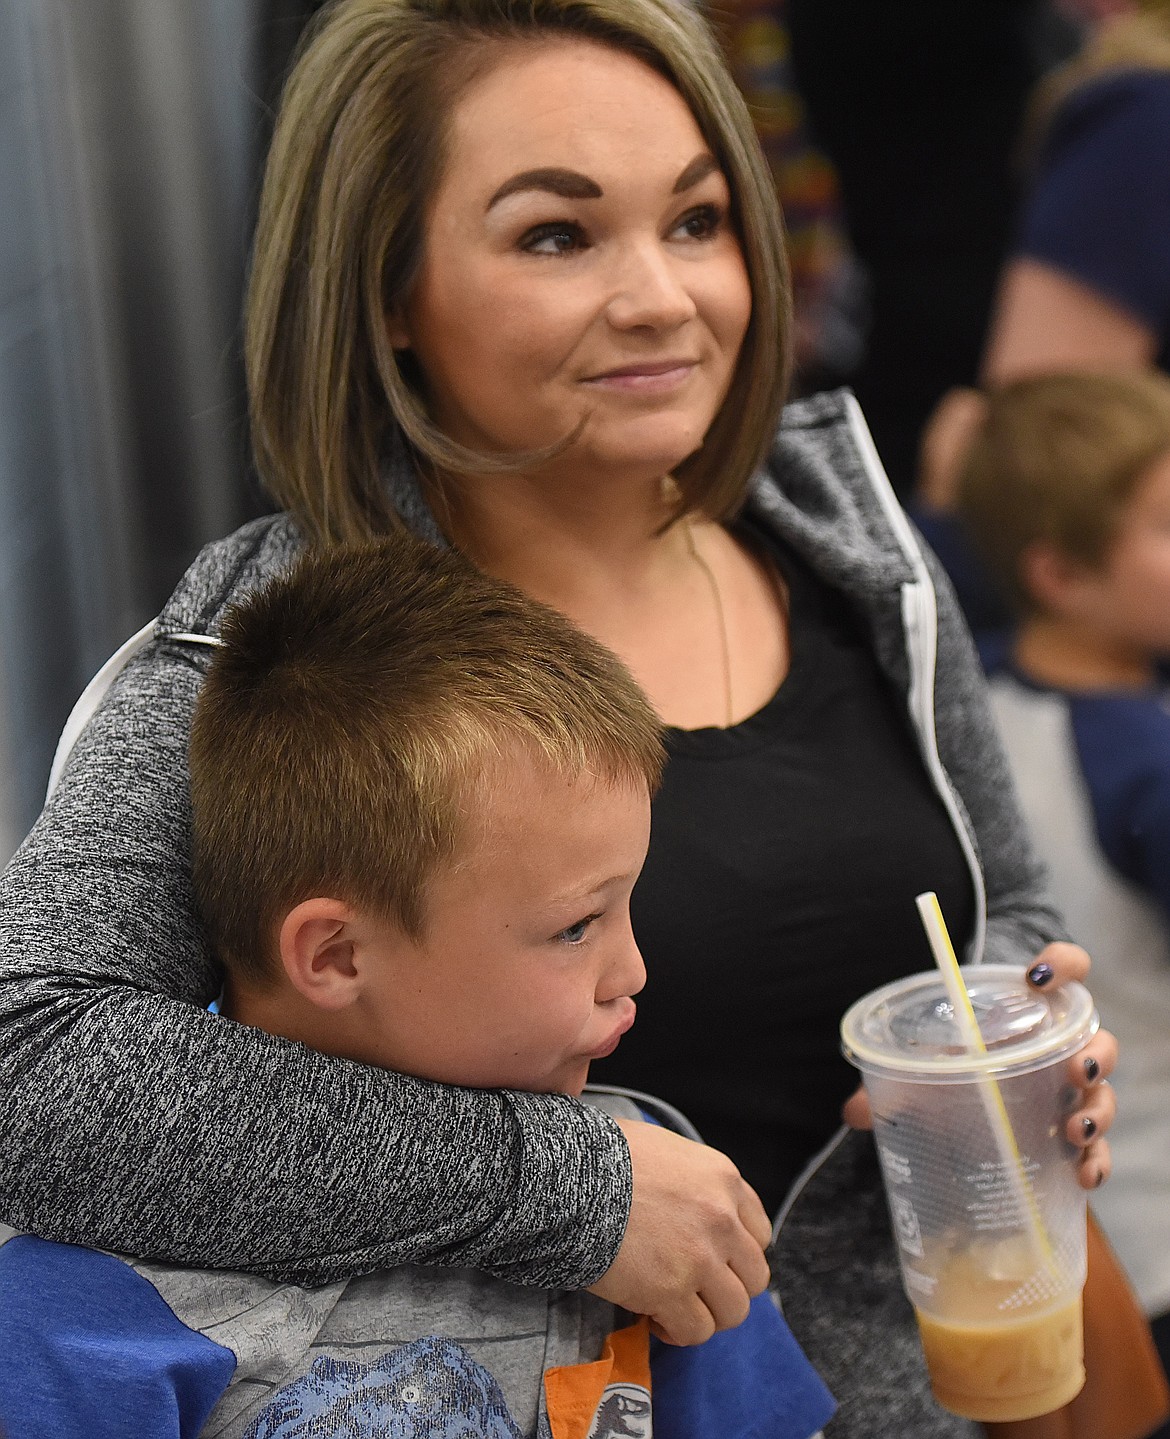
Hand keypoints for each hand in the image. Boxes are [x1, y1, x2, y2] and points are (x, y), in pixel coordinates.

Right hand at [587, 1118, 771, 1346]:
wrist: (569, 1177)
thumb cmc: (604, 1158)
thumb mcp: (664, 1149)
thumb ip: (691, 1180)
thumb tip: (687, 1207)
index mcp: (723, 1179)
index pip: (758, 1233)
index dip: (735, 1254)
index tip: (712, 1261)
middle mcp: (722, 1219)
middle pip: (754, 1277)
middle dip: (726, 1288)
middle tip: (693, 1288)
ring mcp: (700, 1258)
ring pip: (733, 1311)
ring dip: (706, 1314)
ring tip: (675, 1307)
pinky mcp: (671, 1291)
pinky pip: (696, 1331)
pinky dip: (678, 1332)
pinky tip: (655, 1318)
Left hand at [842, 942, 1116, 1189]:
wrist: (969, 1125)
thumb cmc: (954, 1076)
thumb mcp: (923, 1072)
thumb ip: (892, 1083)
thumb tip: (853, 1111)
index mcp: (1027, 1014)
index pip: (1067, 970)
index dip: (1064, 964)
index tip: (1036, 979)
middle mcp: (1060, 1050)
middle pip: (1098, 1041)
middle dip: (1094, 1055)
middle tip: (1072, 1071)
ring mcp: (1073, 1095)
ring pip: (1102, 1095)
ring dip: (1097, 1111)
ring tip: (1072, 1129)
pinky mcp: (1076, 1140)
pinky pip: (1098, 1149)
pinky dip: (1096, 1161)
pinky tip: (1083, 1174)